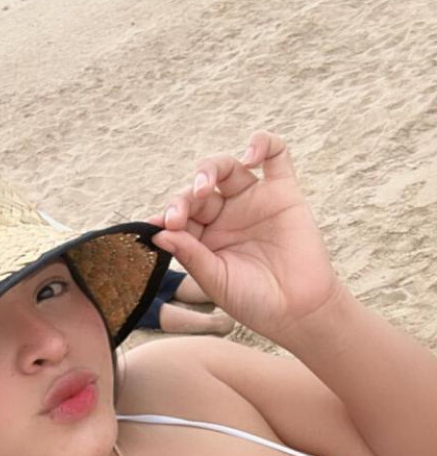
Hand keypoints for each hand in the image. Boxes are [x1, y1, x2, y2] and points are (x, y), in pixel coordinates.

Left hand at [149, 131, 346, 344]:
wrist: (298, 311)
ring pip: (227, 167)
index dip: (167, 215)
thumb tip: (159, 232)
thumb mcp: (215, 280)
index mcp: (204, 236)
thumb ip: (190, 255)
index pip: (180, 214)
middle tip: (179, 215)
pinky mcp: (284, 193)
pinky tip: (250, 157)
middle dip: (183, 198)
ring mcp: (254, 201)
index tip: (157, 225)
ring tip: (203, 187)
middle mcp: (226, 214)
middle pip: (198, 190)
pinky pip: (275, 155)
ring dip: (208, 169)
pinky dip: (262, 143)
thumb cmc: (253, 301)